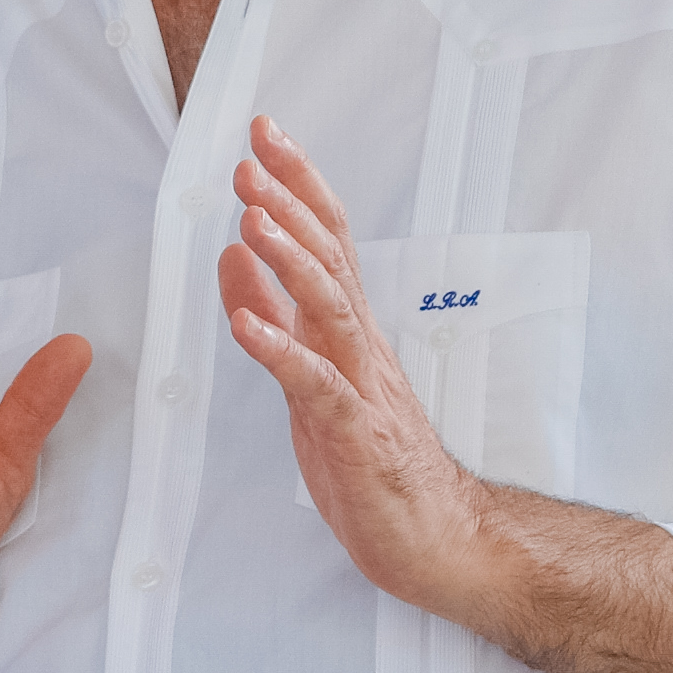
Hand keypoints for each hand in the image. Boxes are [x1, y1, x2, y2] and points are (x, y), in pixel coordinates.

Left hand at [217, 116, 485, 610]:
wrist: (437, 538)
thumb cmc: (373, 461)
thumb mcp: (307, 377)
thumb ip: (274, 314)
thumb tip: (235, 254)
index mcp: (350, 330)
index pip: (329, 239)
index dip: (298, 183)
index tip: (266, 134)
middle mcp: (361, 347)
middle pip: (331, 258)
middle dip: (290, 204)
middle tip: (252, 160)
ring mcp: (363, 388)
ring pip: (330, 309)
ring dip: (290, 261)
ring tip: (253, 222)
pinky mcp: (356, 435)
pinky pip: (317, 387)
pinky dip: (281, 352)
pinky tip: (249, 325)